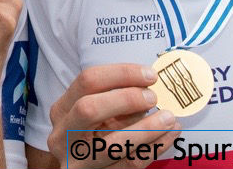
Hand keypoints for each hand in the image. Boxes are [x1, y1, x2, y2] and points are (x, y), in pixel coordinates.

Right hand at [46, 64, 180, 167]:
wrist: (81, 166)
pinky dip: (153, 148)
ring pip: (112, 144)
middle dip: (126, 99)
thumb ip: (114, 99)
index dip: (121, 74)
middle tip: (153, 97)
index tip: (149, 75)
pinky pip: (130, 164)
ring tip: (169, 118)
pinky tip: (168, 136)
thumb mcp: (93, 113)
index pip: (88, 81)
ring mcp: (78, 161)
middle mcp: (63, 135)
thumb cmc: (90, 136)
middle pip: (89, 108)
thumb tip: (150, 86)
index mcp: (62, 109)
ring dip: (146, 129)